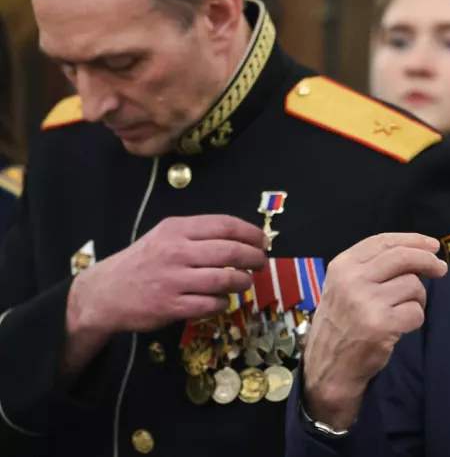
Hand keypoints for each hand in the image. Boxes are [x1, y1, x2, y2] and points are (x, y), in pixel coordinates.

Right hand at [68, 215, 266, 335]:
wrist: (104, 293)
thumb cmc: (143, 261)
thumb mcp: (166, 236)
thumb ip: (199, 235)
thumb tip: (244, 238)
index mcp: (177, 229)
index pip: (225, 225)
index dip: (251, 233)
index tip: (263, 241)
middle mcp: (176, 251)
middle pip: (231, 252)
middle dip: (254, 258)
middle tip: (261, 263)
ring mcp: (173, 280)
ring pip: (225, 280)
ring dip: (242, 282)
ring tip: (244, 282)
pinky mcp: (171, 306)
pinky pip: (211, 305)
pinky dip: (223, 303)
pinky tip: (222, 300)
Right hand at [303, 233, 446, 428]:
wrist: (329, 367)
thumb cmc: (342, 324)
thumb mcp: (344, 286)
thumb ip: (372, 267)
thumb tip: (419, 251)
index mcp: (342, 266)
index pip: (384, 242)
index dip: (413, 240)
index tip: (432, 246)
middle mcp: (352, 280)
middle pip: (404, 257)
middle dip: (428, 261)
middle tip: (441, 269)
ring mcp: (366, 302)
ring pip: (413, 286)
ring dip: (417, 299)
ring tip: (402, 311)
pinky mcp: (381, 325)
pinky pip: (416, 312)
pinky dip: (415, 320)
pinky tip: (400, 327)